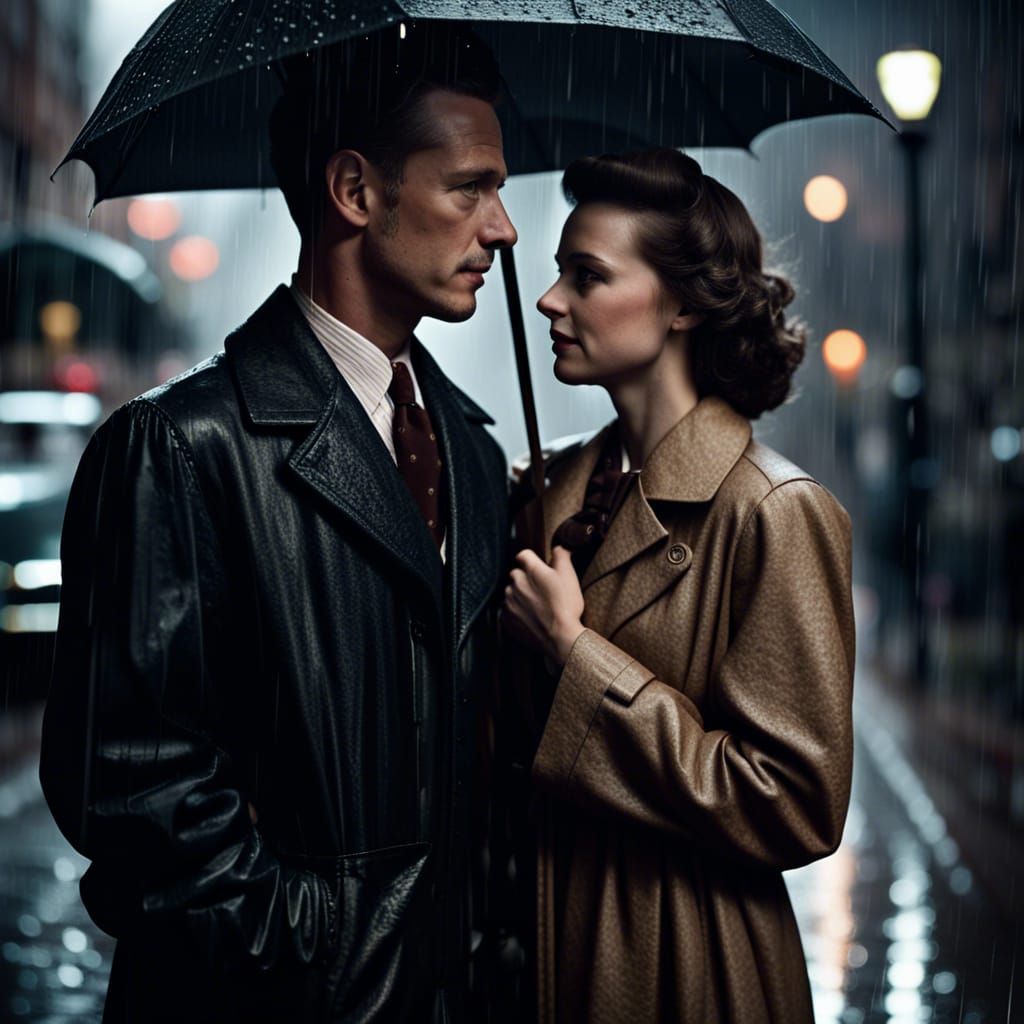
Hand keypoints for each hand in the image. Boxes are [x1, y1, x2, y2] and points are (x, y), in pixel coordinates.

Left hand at [503, 546, 585, 665]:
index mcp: (531, 570)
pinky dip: (517, 612)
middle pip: (517, 575)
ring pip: (511, 593)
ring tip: (538, 606)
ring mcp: (509, 602)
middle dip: (526, 580)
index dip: (532, 560)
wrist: (560, 637)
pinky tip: (531, 617)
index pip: (524, 555)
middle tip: (542, 591)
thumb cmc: (566, 605)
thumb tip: (558, 547)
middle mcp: (516, 583)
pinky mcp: (507, 619)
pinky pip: (508, 611)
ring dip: (521, 596)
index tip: (538, 568)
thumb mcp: (569, 576)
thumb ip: (561, 556)